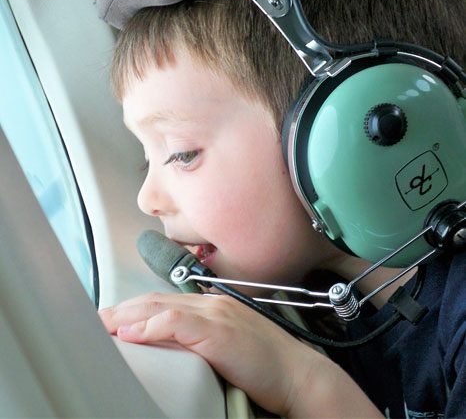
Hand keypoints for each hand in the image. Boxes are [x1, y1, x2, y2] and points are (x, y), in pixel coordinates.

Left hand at [99, 292, 381, 417]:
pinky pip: (178, 323)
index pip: (165, 303)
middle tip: (97, 320)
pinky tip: (132, 333)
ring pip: (162, 308)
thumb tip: (173, 346)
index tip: (114, 321)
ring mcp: (216, 314)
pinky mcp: (219, 331)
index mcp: (214, 306)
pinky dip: (153, 326)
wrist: (299, 374)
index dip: (136, 310)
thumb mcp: (228, 346)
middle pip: (158, 301)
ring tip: (103, 324)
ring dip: (129, 316)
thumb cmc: (266, 364)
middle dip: (124, 310)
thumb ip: (201, 339)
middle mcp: (212, 304)